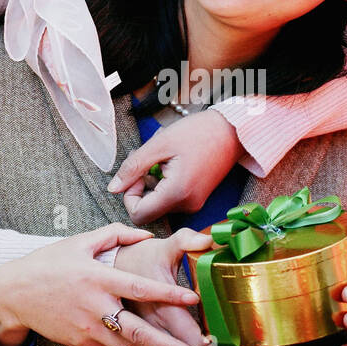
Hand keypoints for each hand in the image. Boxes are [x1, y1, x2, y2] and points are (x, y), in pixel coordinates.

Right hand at [0, 223, 205, 345]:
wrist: (14, 294)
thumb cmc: (49, 263)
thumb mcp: (80, 241)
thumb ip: (115, 234)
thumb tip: (147, 234)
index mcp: (98, 278)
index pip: (139, 287)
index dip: (167, 294)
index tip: (192, 299)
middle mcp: (95, 307)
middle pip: (138, 331)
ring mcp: (88, 329)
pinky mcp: (82, 343)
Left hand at [107, 109, 243, 225]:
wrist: (234, 130)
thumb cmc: (198, 132)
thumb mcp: (159, 144)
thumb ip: (133, 167)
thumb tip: (113, 188)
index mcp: (177, 194)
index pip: (138, 214)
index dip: (129, 196)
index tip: (137, 173)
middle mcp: (187, 205)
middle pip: (149, 210)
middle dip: (141, 187)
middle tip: (148, 161)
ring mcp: (194, 203)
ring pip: (159, 203)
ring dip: (153, 183)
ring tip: (162, 158)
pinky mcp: (197, 198)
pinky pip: (172, 198)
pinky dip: (164, 183)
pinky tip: (171, 162)